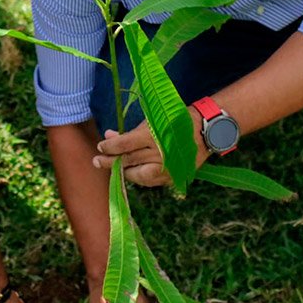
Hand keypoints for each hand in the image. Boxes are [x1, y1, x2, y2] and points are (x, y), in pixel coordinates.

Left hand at [92, 110, 209, 186]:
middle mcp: (158, 155)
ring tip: (114, 167)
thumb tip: (108, 136)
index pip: (124, 146)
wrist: (206, 131)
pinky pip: (149, 182)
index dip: (109, 147)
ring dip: (123, 172)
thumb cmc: (176, 121)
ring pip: (137, 176)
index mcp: (152, 137)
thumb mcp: (152, 121)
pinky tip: (131, 172)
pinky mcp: (172, 178)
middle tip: (97, 161)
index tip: (100, 146)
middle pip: (128, 161)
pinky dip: (138, 177)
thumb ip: (130, 132)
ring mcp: (166, 169)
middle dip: (109, 162)